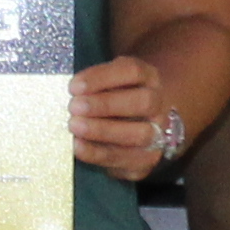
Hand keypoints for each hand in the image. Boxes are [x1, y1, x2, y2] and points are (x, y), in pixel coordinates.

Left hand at [70, 53, 180, 180]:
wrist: (134, 129)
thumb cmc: (113, 99)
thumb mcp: (107, 82)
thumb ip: (93, 84)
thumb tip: (70, 92)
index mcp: (148, 77)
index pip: (133, 71)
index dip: (102, 78)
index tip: (74, 87)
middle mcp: (158, 103)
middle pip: (143, 101)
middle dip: (106, 104)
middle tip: (74, 107)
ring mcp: (158, 132)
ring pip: (140, 133)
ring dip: (103, 130)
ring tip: (75, 126)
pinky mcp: (147, 158)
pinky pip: (127, 158)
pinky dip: (99, 153)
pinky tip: (78, 146)